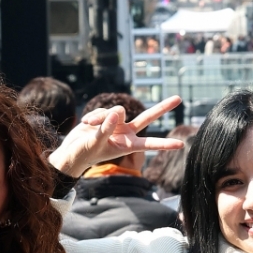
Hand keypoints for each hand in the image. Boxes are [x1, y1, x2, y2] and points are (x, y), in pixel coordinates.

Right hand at [48, 97, 184, 179]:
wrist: (72, 151)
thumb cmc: (84, 154)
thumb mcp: (94, 144)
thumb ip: (105, 129)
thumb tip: (115, 112)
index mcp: (127, 146)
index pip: (149, 144)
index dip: (164, 145)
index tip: (180, 145)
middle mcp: (126, 133)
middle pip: (147, 118)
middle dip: (162, 108)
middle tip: (179, 98)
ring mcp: (118, 124)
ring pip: (117, 110)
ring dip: (101, 116)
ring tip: (89, 125)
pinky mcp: (107, 117)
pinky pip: (104, 110)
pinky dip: (94, 115)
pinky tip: (86, 123)